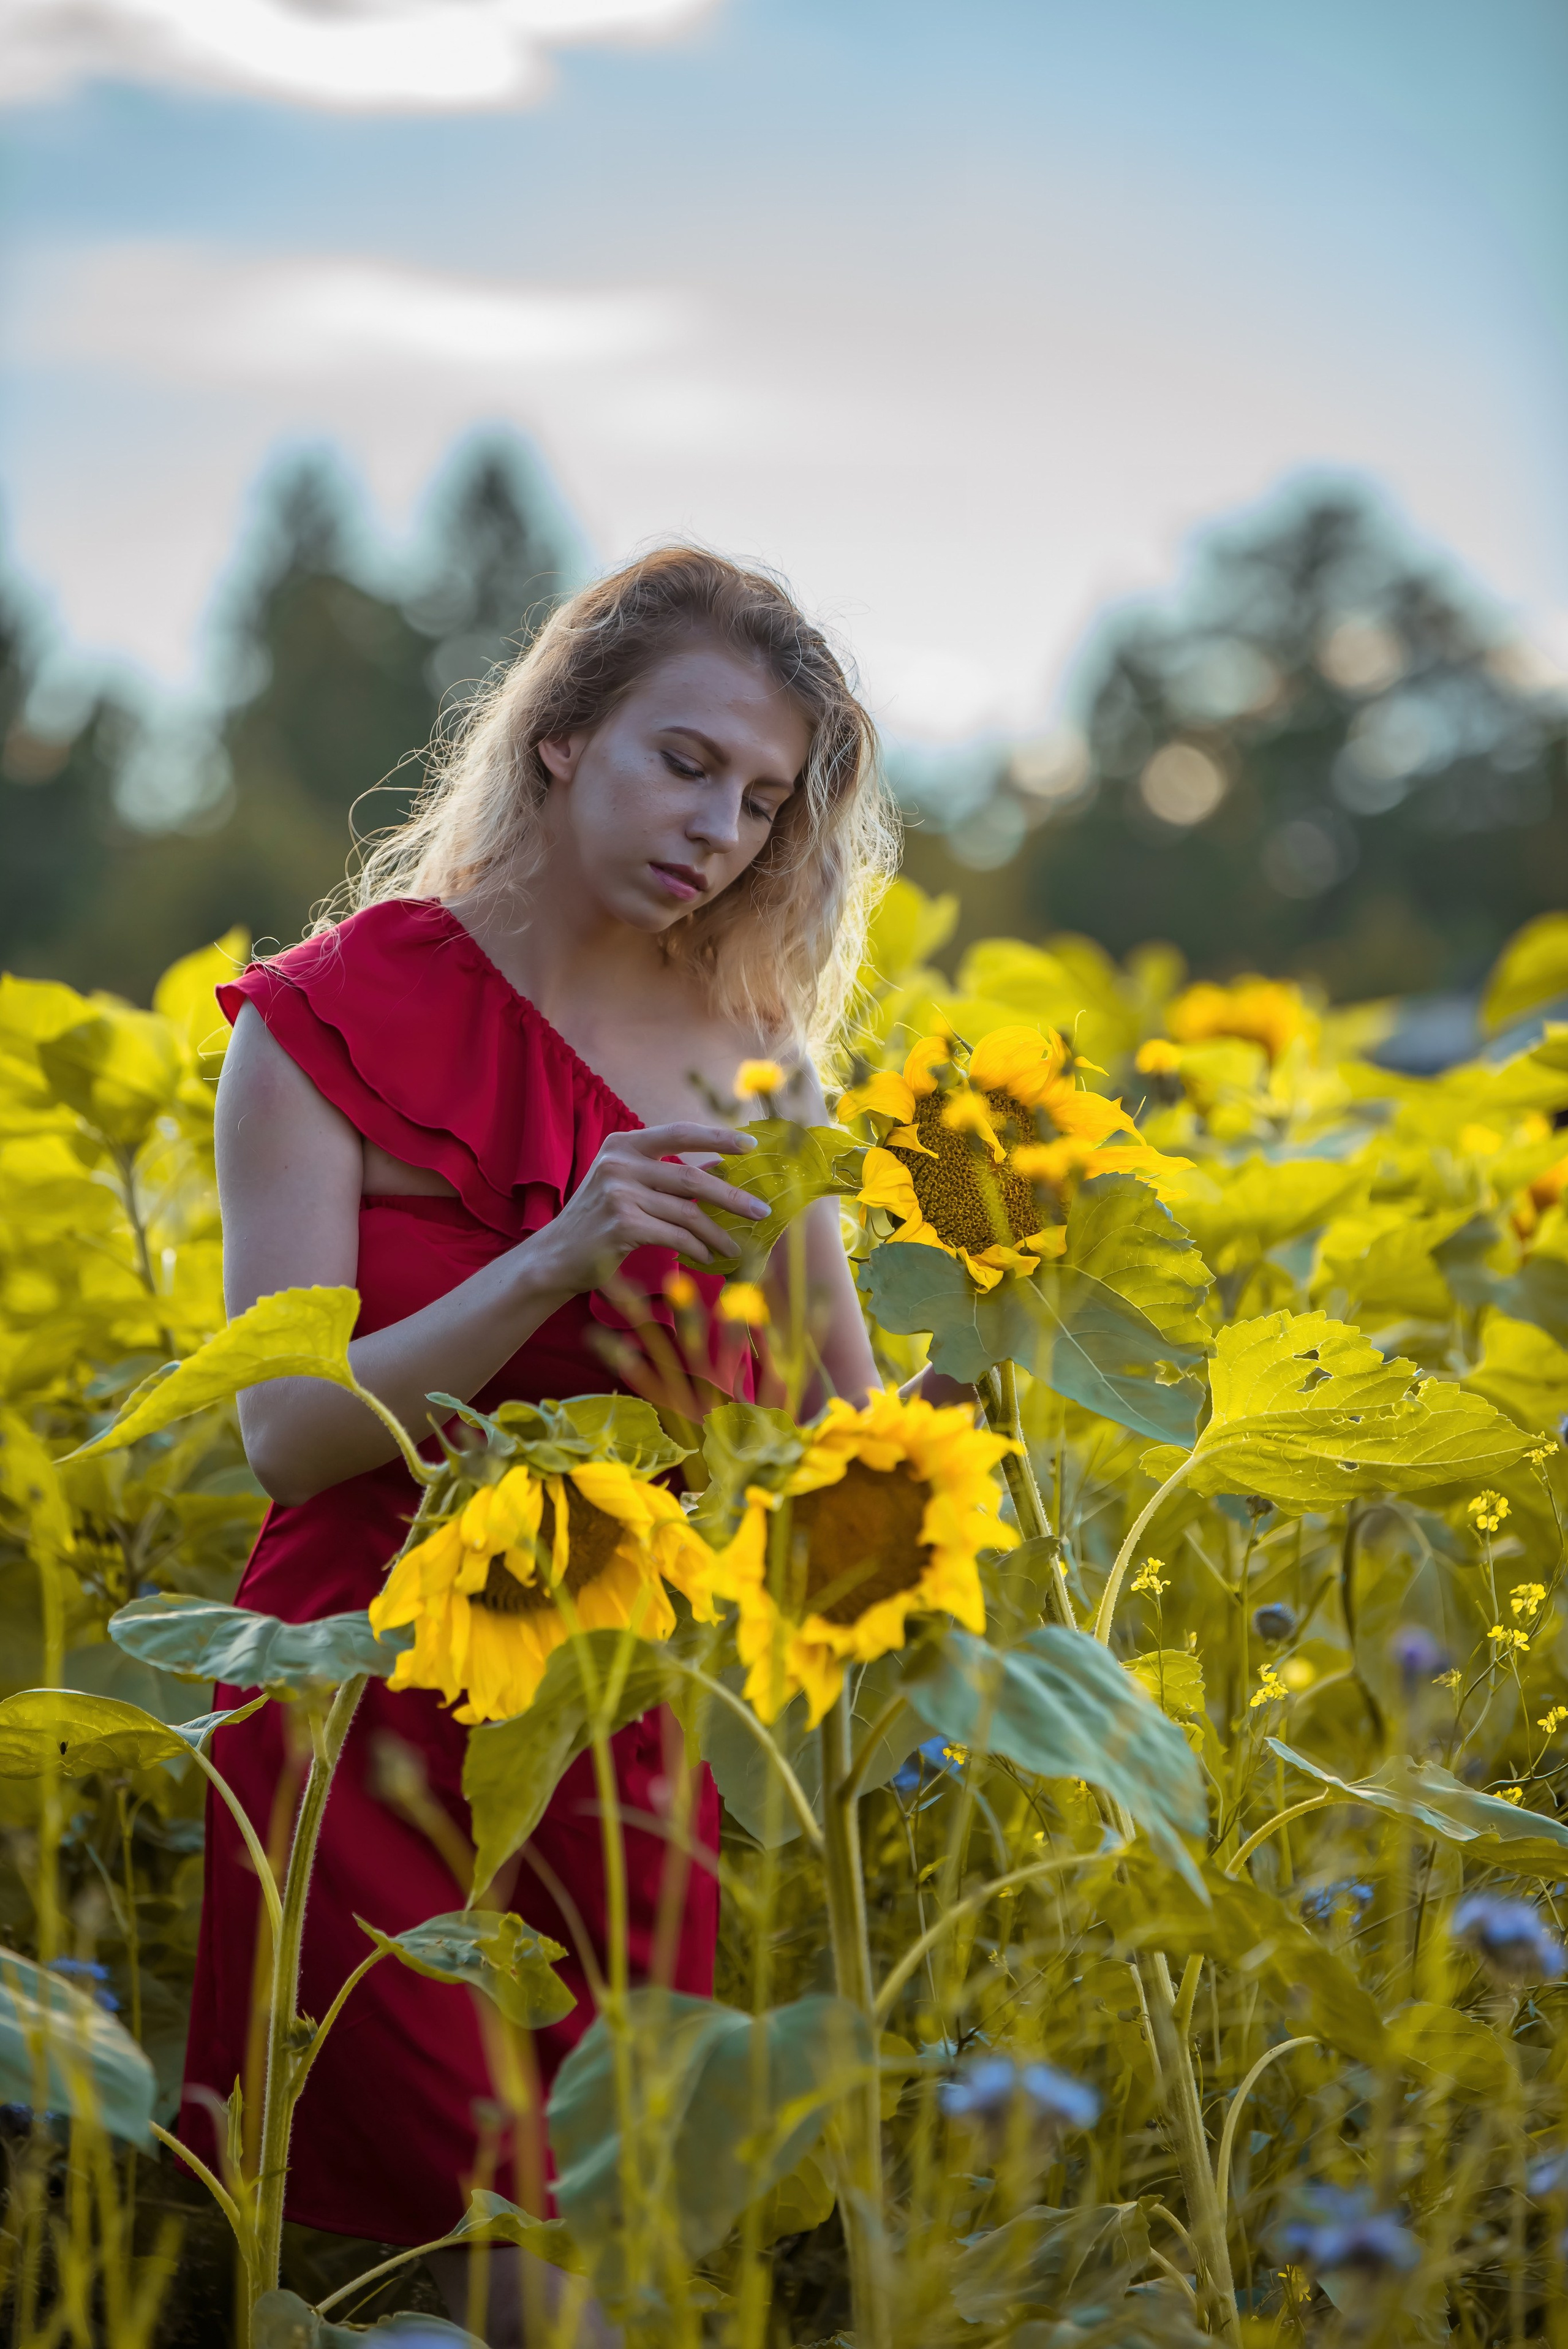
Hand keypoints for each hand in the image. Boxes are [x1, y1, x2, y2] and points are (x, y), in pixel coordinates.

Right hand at [523, 1123, 763, 1294]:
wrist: (557, 1255)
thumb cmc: (598, 1219)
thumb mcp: (628, 1185)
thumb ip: (668, 1174)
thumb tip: (719, 1167)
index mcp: (622, 1144)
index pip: (679, 1133)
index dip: (717, 1138)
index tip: (750, 1147)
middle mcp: (619, 1163)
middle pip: (690, 1177)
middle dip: (731, 1196)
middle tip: (761, 1211)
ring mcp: (618, 1193)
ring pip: (686, 1213)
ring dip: (717, 1233)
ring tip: (735, 1247)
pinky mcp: (621, 1225)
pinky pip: (674, 1237)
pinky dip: (697, 1249)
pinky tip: (707, 1257)